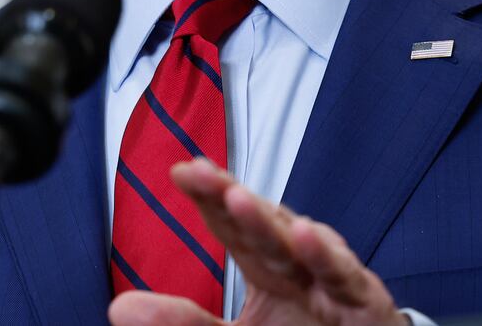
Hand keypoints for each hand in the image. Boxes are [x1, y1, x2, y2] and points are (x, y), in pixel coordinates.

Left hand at [108, 158, 405, 325]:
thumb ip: (184, 323)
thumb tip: (117, 307)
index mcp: (268, 265)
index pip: (232, 224)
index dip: (208, 197)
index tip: (180, 171)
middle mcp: (299, 262)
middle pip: (260, 222)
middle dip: (230, 195)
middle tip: (198, 173)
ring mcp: (331, 279)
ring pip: (298, 244)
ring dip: (269, 221)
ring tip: (236, 198)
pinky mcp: (364, 303)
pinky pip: (344, 276)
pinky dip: (326, 256)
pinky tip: (305, 234)